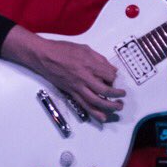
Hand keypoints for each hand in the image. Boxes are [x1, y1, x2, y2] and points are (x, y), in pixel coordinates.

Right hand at [1, 26, 125, 123]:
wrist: (44, 56)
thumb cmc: (62, 49)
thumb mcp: (84, 48)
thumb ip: (99, 59)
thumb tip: (111, 69)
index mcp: (89, 64)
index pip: (109, 75)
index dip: (114, 77)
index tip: (114, 77)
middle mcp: (84, 77)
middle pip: (105, 90)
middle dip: (117, 95)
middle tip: (122, 96)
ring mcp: (77, 86)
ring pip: (96, 101)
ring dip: (109, 106)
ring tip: (118, 107)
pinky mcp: (71, 92)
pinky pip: (84, 105)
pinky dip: (94, 113)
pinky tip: (103, 117)